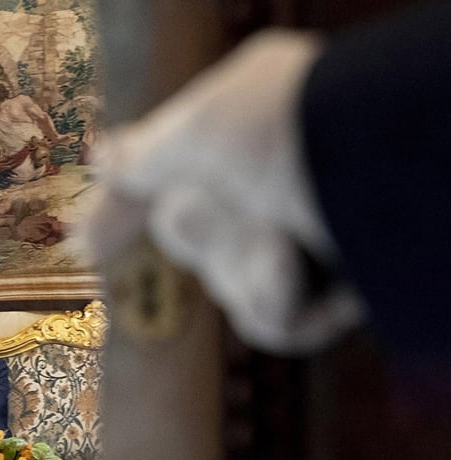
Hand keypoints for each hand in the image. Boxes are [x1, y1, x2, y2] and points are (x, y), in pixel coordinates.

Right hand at [89, 30, 362, 352]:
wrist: (384, 168)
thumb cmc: (291, 129)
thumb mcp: (195, 134)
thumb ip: (140, 159)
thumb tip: (99, 159)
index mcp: (242, 130)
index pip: (161, 177)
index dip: (120, 212)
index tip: (83, 248)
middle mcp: (272, 177)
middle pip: (187, 233)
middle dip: (200, 226)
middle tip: (227, 202)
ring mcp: (306, 234)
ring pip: (228, 281)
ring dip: (242, 259)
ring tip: (285, 234)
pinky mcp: (337, 290)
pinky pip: (270, 322)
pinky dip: (277, 300)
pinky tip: (300, 269)